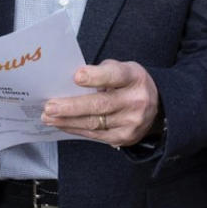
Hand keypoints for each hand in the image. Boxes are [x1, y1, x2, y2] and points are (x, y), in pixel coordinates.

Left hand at [42, 59, 159, 147]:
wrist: (157, 107)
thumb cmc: (131, 84)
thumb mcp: (123, 69)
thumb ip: (102, 72)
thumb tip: (70, 83)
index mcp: (134, 78)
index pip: (115, 76)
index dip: (96, 77)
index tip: (76, 77)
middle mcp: (135, 101)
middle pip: (100, 105)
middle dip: (71, 107)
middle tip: (49, 107)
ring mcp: (131, 122)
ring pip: (94, 123)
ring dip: (67, 121)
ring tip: (48, 117)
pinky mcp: (124, 137)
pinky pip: (95, 135)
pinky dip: (76, 129)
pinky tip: (63, 124)